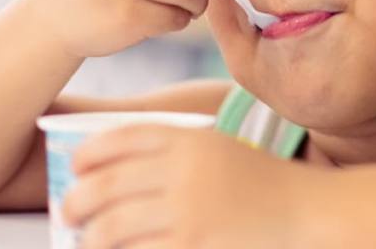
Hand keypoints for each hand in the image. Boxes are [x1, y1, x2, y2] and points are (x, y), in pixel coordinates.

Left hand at [62, 125, 312, 248]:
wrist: (306, 211)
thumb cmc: (262, 181)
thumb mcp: (220, 150)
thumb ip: (176, 153)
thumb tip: (116, 171)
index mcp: (190, 139)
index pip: (121, 137)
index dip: (89, 151)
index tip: (76, 166)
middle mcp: (183, 170)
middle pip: (106, 183)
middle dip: (76, 200)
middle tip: (68, 212)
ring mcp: (187, 211)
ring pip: (112, 227)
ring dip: (91, 237)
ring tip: (89, 241)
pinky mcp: (192, 244)